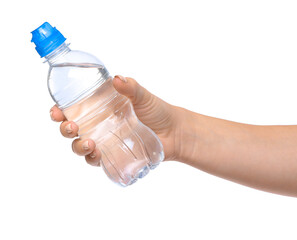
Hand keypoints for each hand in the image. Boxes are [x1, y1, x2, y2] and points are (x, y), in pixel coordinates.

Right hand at [50, 75, 182, 166]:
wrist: (175, 132)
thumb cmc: (158, 111)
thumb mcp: (143, 96)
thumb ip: (131, 87)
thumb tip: (117, 79)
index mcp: (101, 109)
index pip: (74, 109)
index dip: (60, 111)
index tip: (56, 111)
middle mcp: (99, 125)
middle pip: (72, 129)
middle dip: (65, 129)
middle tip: (71, 127)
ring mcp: (105, 142)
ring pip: (80, 147)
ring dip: (77, 147)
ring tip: (89, 143)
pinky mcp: (114, 155)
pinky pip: (97, 160)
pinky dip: (92, 159)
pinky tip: (96, 154)